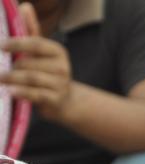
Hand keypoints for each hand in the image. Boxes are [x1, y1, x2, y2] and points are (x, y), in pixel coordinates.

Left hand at [0, 3, 73, 122]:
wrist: (64, 100)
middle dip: (13, 66)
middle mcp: (62, 67)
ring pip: (31, 77)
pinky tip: (10, 91)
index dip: (17, 44)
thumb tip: (25, 6)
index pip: (36, 43)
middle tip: (1, 69)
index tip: (2, 46)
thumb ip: (31, 30)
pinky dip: (22, 92)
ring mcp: (60, 84)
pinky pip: (36, 94)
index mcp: (57, 51)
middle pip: (29, 62)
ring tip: (0, 78)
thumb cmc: (47, 71)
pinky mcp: (56, 99)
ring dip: (12, 78)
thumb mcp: (41, 51)